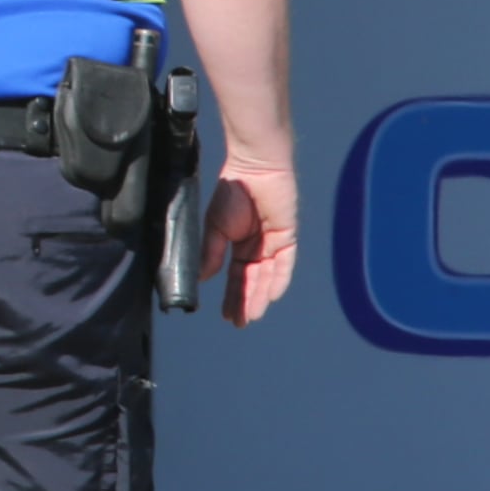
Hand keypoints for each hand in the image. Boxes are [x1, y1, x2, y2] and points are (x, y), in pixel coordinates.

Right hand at [201, 159, 298, 326]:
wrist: (253, 167)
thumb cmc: (232, 191)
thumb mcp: (215, 227)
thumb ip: (211, 253)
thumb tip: (202, 278)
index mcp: (238, 244)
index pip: (236, 277)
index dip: (231, 296)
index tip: (226, 316)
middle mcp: (257, 246)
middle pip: (252, 280)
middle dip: (245, 302)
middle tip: (239, 323)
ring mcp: (273, 242)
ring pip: (267, 276)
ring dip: (259, 296)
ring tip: (251, 315)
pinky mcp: (287, 235)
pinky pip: (284, 262)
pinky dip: (278, 279)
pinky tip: (270, 296)